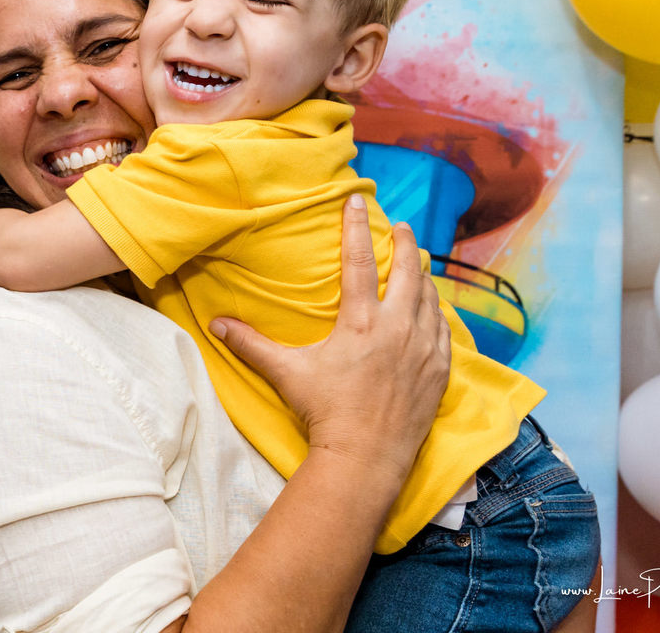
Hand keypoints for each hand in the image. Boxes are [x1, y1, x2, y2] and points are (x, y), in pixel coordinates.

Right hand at [210, 195, 450, 482]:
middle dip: (406, 244)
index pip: (360, 261)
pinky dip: (438, 314)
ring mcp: (423, 350)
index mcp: (361, 322)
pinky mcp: (439, 372)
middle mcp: (397, 329)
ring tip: (420, 265)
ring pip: (431, 299)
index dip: (357, 227)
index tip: (358, 201)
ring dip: (424, 277)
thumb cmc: (324, 413)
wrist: (365, 457)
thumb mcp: (286, 373)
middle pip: (410, 272)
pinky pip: (444, 331)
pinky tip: (434, 310)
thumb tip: (215, 324)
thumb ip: (251, 345)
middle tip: (402, 226)